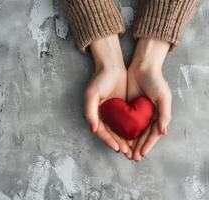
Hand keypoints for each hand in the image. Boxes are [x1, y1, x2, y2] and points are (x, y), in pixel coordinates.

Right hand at [85, 35, 130, 155]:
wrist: (112, 66)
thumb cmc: (100, 79)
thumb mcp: (91, 95)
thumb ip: (90, 112)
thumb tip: (92, 129)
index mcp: (94, 114)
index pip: (101, 132)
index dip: (109, 141)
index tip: (118, 148)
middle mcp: (103, 116)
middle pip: (111, 134)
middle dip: (119, 145)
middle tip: (128, 154)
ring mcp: (113, 113)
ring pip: (119, 131)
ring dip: (125, 141)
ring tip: (133, 150)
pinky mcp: (122, 109)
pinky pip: (126, 123)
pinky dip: (130, 131)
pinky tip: (137, 138)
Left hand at [127, 38, 171, 160]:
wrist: (142, 67)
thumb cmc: (155, 81)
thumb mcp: (163, 97)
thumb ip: (164, 114)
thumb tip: (163, 132)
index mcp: (158, 115)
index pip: (153, 135)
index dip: (147, 145)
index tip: (140, 154)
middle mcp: (148, 116)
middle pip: (142, 136)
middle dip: (137, 147)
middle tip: (131, 157)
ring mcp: (138, 112)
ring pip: (133, 131)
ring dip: (130, 142)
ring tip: (124, 152)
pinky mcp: (128, 108)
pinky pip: (125, 122)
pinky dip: (123, 131)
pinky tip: (119, 138)